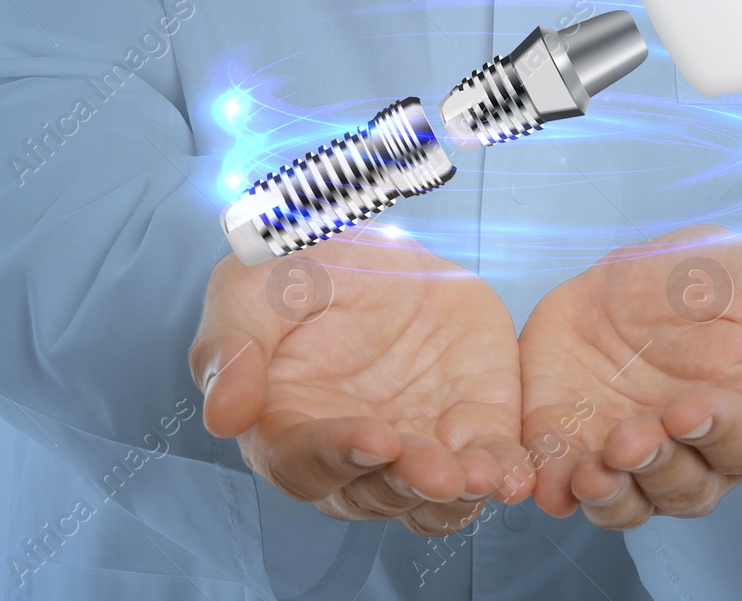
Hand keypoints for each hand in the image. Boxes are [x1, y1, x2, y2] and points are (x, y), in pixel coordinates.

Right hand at [190, 227, 530, 534]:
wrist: (382, 242)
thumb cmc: (302, 267)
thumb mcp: (254, 285)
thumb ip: (232, 345)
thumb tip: (223, 418)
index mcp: (286, 426)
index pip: (305, 462)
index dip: (339, 453)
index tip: (375, 435)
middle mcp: (351, 454)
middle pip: (374, 492)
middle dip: (408, 481)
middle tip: (439, 469)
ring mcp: (416, 447)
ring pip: (432, 498)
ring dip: (458, 494)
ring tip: (484, 474)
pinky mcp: (473, 429)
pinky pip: (489, 466)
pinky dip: (505, 474)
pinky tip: (518, 471)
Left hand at [518, 225, 741, 528]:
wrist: (636, 268)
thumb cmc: (724, 282)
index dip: (721, 434)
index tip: (691, 408)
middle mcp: (692, 452)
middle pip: (685, 488)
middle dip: (658, 466)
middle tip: (632, 435)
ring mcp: (628, 453)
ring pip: (627, 502)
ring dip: (611, 495)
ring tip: (592, 471)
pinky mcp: (570, 443)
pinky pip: (562, 482)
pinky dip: (554, 487)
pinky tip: (546, 481)